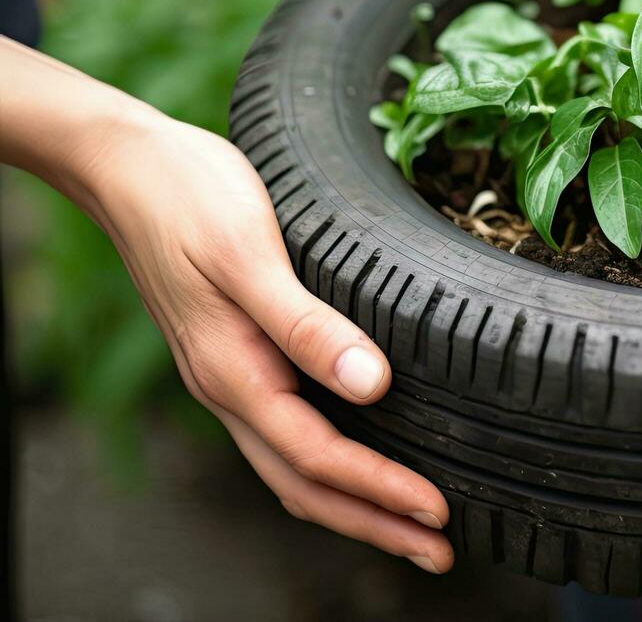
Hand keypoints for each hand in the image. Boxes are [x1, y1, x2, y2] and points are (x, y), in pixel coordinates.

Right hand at [76, 108, 454, 572]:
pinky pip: (283, 431)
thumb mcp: (248, 253)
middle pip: (305, 483)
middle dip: (373, 523)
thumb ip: (306, 322)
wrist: (127, 164)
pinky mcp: (233, 354)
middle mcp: (228, 387)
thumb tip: (372, 385)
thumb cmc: (188, 196)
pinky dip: (326, 461)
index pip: (318, 457)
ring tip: (410, 522)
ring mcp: (227, 375)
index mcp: (234, 372)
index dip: (380, 491)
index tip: (438, 515)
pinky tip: (360, 452)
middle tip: (439, 551)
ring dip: (353, 500)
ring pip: (292, 464)